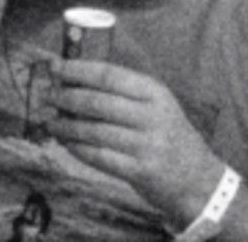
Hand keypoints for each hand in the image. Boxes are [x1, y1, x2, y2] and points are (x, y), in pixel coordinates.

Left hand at [48, 59, 225, 227]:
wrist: (199, 180)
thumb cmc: (168, 137)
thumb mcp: (157, 106)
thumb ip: (123, 93)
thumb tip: (74, 81)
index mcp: (155, 92)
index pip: (109, 74)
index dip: (77, 69)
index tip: (55, 67)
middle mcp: (153, 115)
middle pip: (97, 102)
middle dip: (66, 98)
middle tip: (48, 96)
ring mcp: (147, 144)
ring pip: (93, 131)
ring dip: (66, 126)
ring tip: (51, 122)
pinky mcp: (140, 171)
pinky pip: (99, 157)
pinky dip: (77, 149)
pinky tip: (66, 143)